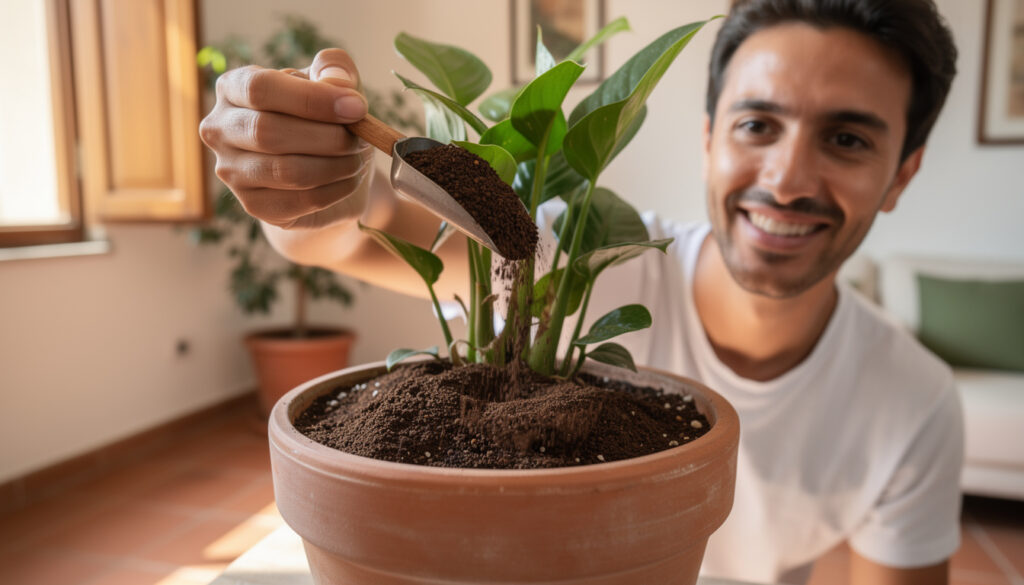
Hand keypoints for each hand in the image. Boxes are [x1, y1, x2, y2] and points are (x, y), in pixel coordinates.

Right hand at [199, 49, 374, 228]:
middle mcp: (220, 129)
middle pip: (268, 132)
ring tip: (357, 158)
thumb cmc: (324, 119)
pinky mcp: (255, 205)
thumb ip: (336, 68)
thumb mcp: (333, 84)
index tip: (357, 107)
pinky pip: (301, 200)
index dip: (312, 98)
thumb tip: (338, 82)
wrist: (325, 172)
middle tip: (360, 138)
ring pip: (287, 171)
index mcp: (233, 87)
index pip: (260, 88)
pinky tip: (349, 179)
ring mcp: (231, 171)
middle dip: (328, 136)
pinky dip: (336, 189)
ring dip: (336, 165)